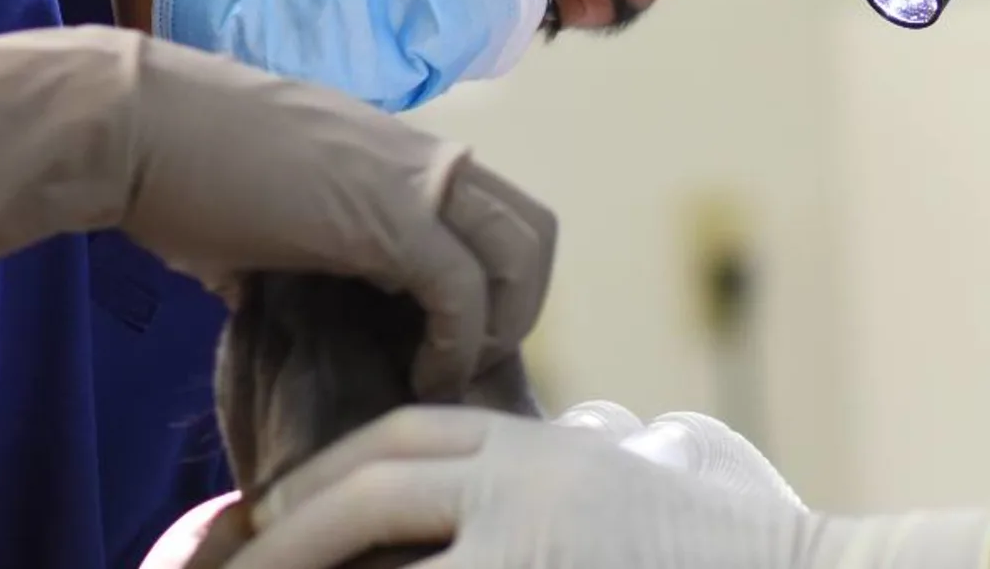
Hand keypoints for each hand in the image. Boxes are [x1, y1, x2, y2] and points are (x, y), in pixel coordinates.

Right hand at [0, 26, 555, 395]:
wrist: (131, 126)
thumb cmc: (181, 166)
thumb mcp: (271, 211)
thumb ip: (302, 249)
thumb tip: (280, 301)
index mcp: (402, 155)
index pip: (499, 208)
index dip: (498, 276)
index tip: (460, 333)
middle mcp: (425, 160)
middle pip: (533, 229)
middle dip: (522, 302)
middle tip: (472, 357)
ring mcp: (414, 183)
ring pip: (518, 251)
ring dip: (502, 321)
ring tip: (454, 369)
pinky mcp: (390, 219)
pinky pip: (462, 285)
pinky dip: (459, 339)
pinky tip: (425, 372)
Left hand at [230, 406, 989, 568]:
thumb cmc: (749, 538)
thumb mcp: (676, 468)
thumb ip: (618, 451)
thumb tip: (603, 434)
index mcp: (553, 449)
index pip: (412, 435)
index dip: (333, 469)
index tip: (280, 510)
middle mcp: (533, 483)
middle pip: (377, 482)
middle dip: (294, 525)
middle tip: (240, 560)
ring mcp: (536, 544)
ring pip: (388, 552)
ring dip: (315, 568)